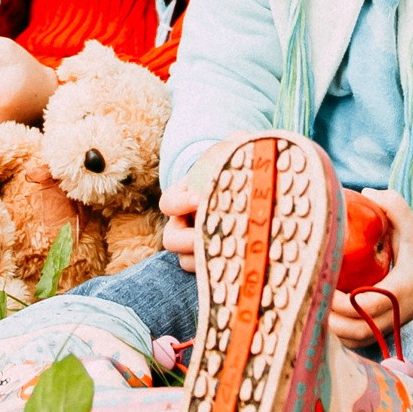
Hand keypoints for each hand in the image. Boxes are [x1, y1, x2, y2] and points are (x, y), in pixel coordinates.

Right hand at [158, 141, 235, 272]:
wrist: (244, 193)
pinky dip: (218, 271)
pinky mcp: (211, 261)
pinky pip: (205, 274)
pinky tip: (241, 265)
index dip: (180, 203)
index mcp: (182, 197)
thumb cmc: (232, 171)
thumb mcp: (232, 154)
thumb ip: (235, 144)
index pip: (169, 203)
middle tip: (210, 237)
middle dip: (188, 241)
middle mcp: (183, 224)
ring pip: (186, 261)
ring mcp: (195, 245)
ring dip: (202, 262)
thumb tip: (243, 137)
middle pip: (171, 240)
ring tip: (228, 255)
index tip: (200, 198)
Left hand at [328, 190, 412, 349]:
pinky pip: (363, 340)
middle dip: (332, 322)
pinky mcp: (388, 326)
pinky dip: (343, 335)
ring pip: (359, 340)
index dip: (342, 302)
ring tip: (314, 310)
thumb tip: (365, 191)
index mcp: (401, 289)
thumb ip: (394, 205)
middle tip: (311, 301)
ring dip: (335, 332)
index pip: (367, 306)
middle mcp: (397, 312)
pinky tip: (326, 318)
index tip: (324, 285)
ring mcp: (393, 322)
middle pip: (360, 331)